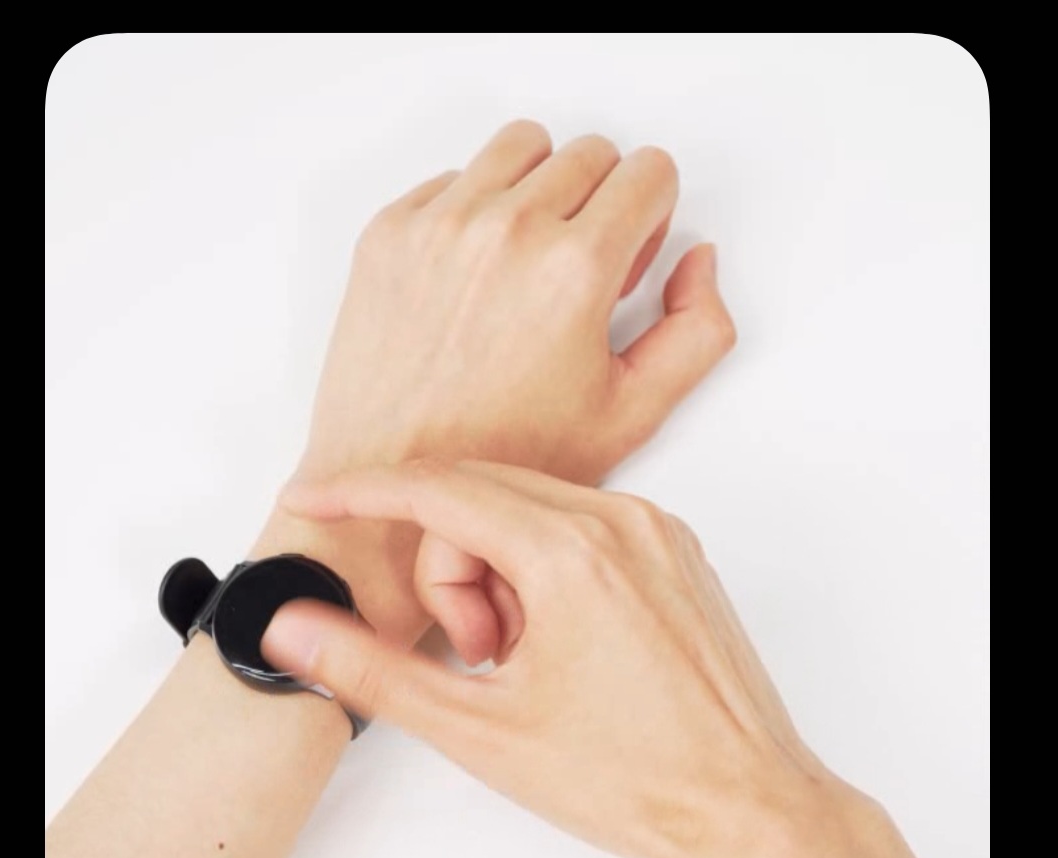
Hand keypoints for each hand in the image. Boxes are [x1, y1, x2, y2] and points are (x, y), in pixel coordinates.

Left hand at [256, 120, 733, 642]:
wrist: (393, 479)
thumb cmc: (504, 462)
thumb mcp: (632, 415)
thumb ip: (698, 331)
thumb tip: (697, 260)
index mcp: (575, 269)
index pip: (650, 170)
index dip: (651, 218)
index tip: (627, 261)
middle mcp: (506, 229)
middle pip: (591, 153)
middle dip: (602, 203)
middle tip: (579, 272)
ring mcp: (440, 223)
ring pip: (523, 147)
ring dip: (541, 188)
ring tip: (530, 261)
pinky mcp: (391, 231)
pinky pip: (454, 178)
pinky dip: (475, 210)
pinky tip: (476, 276)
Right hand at [263, 461, 974, 857]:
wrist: (748, 808)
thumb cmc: (637, 778)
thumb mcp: (480, 730)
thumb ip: (372, 670)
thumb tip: (295, 626)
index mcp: (572, 553)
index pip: (436, 489)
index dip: (360, 492)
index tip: (314, 498)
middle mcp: (621, 521)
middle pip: (479, 499)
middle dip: (445, 567)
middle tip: (472, 654)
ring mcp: (654, 531)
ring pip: (528, 510)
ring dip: (496, 573)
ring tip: (523, 659)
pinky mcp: (672, 550)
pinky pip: (577, 525)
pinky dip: (541, 568)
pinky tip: (558, 640)